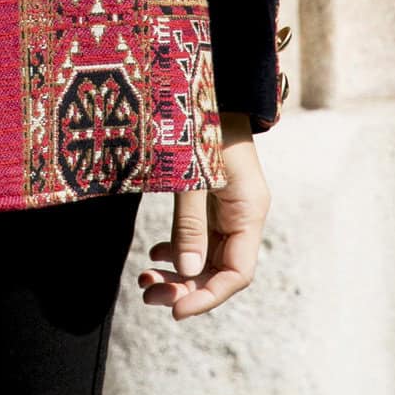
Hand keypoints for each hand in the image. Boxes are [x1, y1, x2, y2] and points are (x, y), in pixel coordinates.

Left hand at [135, 113, 268, 318]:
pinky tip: (156, 251)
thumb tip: (186, 272)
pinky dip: (179, 249)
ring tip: (145, 278)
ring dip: (179, 272)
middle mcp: (243, 214)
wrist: (208, 84)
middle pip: (220, 270)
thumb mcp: (192, 174)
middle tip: (146, 293)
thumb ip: (189, 223)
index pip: (237, 274)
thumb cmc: (199, 122)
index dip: (207, 297)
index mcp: (249, 211)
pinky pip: (200, 236)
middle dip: (186, 288)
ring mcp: (229, 207)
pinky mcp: (214, 198)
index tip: (174, 310)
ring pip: (208, 256)